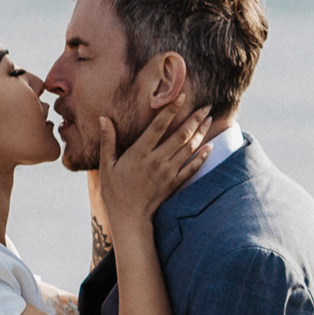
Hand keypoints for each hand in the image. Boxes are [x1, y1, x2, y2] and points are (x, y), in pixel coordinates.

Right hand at [95, 104, 209, 230]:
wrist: (129, 218)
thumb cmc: (115, 191)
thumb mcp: (106, 165)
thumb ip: (108, 141)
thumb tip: (103, 119)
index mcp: (140, 153)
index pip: (159, 126)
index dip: (171, 110)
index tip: (182, 96)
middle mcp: (157, 160)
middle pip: (180, 135)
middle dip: (194, 119)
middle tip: (206, 106)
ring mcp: (168, 173)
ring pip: (188, 149)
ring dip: (201, 133)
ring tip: (209, 119)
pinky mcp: (174, 184)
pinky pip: (192, 168)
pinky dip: (202, 157)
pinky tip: (210, 147)